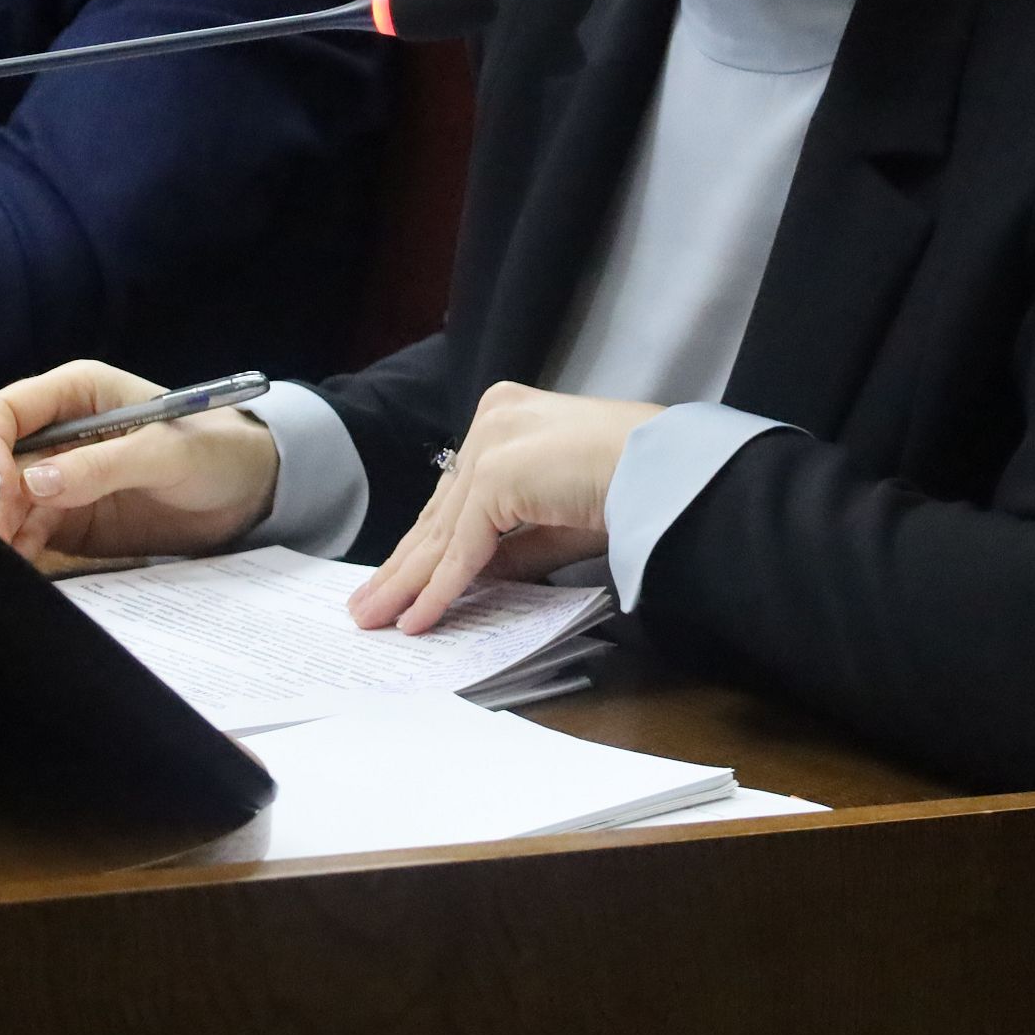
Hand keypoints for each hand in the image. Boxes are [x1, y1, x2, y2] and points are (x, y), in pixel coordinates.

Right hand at [0, 359, 280, 562]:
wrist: (249, 491)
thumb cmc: (216, 450)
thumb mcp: (165, 453)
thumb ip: (101, 466)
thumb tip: (33, 484)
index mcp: (78, 392)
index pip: (8, 409)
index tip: (2, 485)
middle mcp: (61, 431)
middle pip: (1, 462)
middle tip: (0, 541)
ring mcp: (62, 476)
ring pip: (10, 502)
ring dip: (4, 529)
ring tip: (6, 562)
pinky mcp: (71, 517)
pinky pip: (32, 531)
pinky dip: (22, 548)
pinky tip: (21, 568)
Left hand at [350, 383, 662, 635]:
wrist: (666, 470)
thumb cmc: (631, 485)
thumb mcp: (556, 520)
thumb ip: (510, 546)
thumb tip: (466, 582)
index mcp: (505, 414)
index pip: (456, 493)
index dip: (426, 542)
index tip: (401, 578)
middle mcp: (490, 420)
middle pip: (439, 513)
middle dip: (404, 567)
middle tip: (369, 606)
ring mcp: (491, 445)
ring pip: (441, 532)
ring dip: (406, 584)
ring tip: (375, 619)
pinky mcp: (497, 476)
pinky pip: (463, 549)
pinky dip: (439, 590)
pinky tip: (415, 620)